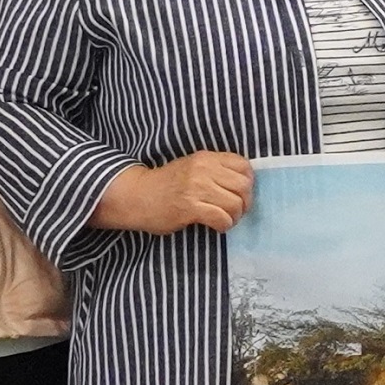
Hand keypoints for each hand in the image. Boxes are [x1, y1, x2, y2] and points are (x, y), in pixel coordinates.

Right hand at [92, 151, 255, 236]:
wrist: (137, 196)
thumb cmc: (166, 185)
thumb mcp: (192, 167)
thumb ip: (215, 170)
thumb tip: (244, 184)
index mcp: (206, 158)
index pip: (243, 165)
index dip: (248, 182)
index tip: (239, 193)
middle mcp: (203, 169)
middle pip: (244, 186)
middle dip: (244, 202)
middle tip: (235, 211)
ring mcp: (196, 188)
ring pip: (235, 204)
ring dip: (234, 216)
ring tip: (224, 219)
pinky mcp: (190, 207)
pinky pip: (222, 218)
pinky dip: (224, 225)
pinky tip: (216, 226)